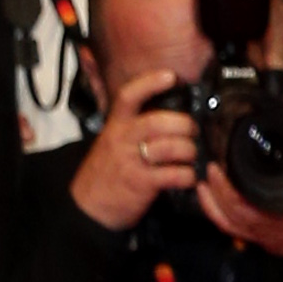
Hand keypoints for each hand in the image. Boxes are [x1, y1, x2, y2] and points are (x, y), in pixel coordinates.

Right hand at [70, 65, 196, 230]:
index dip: (150, 83)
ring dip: (189, 151)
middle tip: (194, 131)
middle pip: (158, 122)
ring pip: (170, 147)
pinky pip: (173, 175)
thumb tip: (168, 116)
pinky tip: (190, 177)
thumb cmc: (108, 171)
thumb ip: (134, 127)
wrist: (89, 205)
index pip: (128, 96)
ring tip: (193, 156)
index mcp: (116, 125)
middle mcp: (122, 139)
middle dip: (185, 124)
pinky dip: (188, 175)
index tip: (170, 76)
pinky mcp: (141, 183)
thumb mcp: (113, 141)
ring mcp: (131, 161)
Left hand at [200, 154, 282, 269]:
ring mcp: (254, 234)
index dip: (226, 189)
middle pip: (229, 213)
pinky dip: (214, 214)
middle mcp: (261, 229)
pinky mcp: (251, 235)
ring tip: (203, 184)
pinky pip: (227, 227)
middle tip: (211, 168)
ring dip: (210, 203)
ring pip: (225, 222)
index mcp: (276, 220)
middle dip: (215, 190)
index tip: (219, 168)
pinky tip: (209, 200)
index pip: (243, 206)